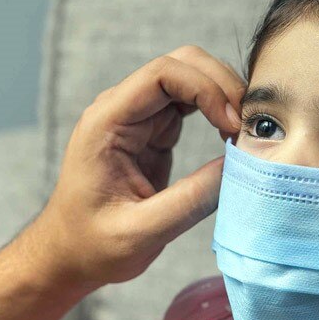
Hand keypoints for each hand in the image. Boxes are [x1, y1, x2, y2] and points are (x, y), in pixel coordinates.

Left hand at [28, 46, 243, 289]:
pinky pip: (191, 105)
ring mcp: (138, 118)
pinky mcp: (153, 132)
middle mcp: (120, 110)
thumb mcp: (141, 232)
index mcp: (105, 122)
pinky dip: (218, 113)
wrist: (69, 254)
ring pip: (190, 80)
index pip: (161, 73)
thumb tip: (239, 165)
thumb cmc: (92, 245)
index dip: (205, 88)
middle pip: (180, 65)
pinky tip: (232, 138)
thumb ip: (190, 201)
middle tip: (249, 126)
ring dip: (223, 97)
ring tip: (245, 134)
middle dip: (221, 85)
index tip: (231, 124)